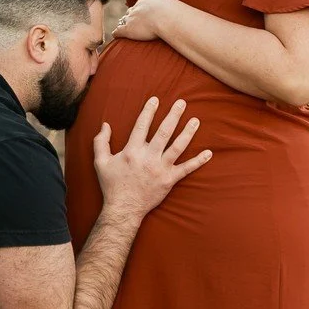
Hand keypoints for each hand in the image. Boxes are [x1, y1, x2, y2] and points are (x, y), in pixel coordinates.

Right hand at [92, 95, 211, 221]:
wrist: (123, 209)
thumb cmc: (112, 185)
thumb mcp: (100, 162)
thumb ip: (101, 142)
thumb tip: (105, 125)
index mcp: (132, 151)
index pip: (142, 126)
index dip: (149, 111)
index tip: (156, 99)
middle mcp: (148, 158)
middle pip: (163, 132)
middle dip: (173, 116)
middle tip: (182, 102)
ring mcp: (161, 169)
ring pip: (177, 147)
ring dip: (188, 133)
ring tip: (196, 120)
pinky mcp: (169, 180)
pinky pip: (186, 169)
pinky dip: (198, 161)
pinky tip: (208, 153)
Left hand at [112, 0, 171, 41]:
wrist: (164, 16)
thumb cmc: (172, 10)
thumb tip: (170, 0)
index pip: (143, 3)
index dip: (143, 8)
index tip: (144, 12)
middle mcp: (138, 7)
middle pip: (132, 10)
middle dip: (133, 14)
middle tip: (134, 19)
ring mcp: (132, 18)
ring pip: (125, 19)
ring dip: (124, 22)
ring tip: (124, 26)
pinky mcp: (128, 29)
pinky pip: (119, 31)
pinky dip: (117, 33)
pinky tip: (115, 35)